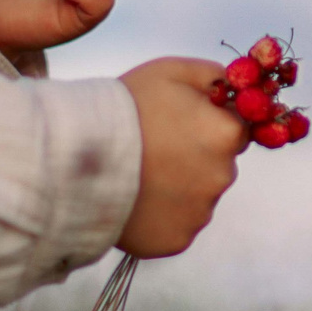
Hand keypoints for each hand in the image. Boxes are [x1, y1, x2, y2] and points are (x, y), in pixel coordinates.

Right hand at [117, 58, 246, 256]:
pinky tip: (137, 200)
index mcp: (226, 134)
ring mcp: (200, 213)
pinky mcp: (178, 239)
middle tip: (153, 149)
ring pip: (197, 196)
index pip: (234, 130)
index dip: (206, 124)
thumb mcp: (171, 71)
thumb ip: (213, 76)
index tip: (176, 124)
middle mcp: (222, 177)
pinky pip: (178, 224)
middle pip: (217, 165)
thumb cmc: (125, 107)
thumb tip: (232, 89)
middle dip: (194, 157)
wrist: (77, 156)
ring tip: (139, 175)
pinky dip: (162, 214)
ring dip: (178, 187)